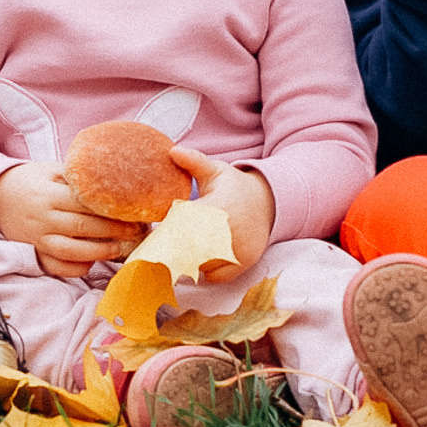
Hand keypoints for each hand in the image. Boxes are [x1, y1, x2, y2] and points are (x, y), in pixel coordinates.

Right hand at [0, 162, 147, 278]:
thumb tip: (112, 179)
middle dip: (112, 231)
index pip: (84, 204)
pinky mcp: (34, 252)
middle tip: (135, 231)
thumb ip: (76, 176)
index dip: (109, 209)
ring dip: (98, 252)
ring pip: (70, 251)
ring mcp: (37, 238)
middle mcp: (43, 218)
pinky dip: (75, 268)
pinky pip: (56, 266)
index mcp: (48, 194)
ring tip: (120, 249)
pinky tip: (92, 262)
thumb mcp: (50, 169)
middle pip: (82, 228)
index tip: (132, 211)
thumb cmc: (29, 180)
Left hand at [168, 145, 275, 282]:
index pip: (184, 227)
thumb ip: (194, 162)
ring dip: (188, 261)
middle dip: (175, 250)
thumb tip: (172, 150)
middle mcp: (229, 232)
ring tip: (180, 252)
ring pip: (201, 266)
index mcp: (218, 208)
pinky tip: (199, 259)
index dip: (169, 232)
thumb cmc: (234, 186)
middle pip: (190, 251)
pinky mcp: (244, 263)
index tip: (159, 233)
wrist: (268, 202)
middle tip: (162, 249)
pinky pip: (216, 277)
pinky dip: (205, 271)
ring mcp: (238, 250)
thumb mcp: (215, 170)